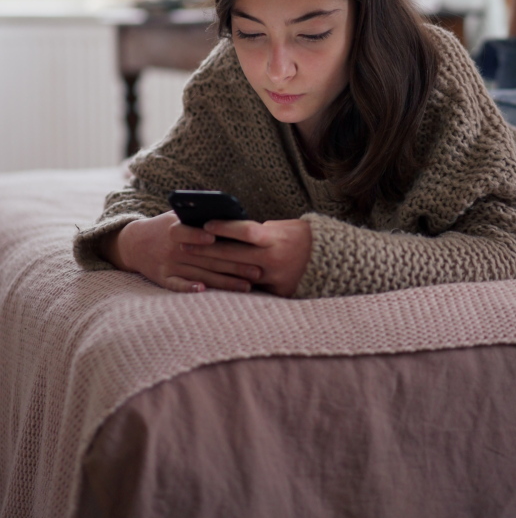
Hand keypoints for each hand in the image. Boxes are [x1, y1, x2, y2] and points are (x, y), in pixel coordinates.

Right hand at [102, 211, 262, 293]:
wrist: (135, 244)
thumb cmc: (166, 227)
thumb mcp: (176, 216)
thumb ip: (198, 216)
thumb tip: (234, 218)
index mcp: (174, 229)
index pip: (186, 232)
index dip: (198, 236)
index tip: (214, 238)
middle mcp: (171, 249)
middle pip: (204, 258)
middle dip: (232, 265)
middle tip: (257, 271)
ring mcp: (168, 265)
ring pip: (199, 274)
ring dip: (224, 282)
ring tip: (247, 286)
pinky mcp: (164, 279)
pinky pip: (178, 286)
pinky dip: (190, 288)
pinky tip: (205, 291)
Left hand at [182, 218, 312, 297]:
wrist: (329, 262)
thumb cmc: (300, 238)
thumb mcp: (282, 228)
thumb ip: (258, 231)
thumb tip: (227, 229)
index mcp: (276, 239)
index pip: (246, 230)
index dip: (225, 227)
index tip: (205, 223)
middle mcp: (273, 260)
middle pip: (233, 254)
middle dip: (206, 249)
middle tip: (184, 244)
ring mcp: (273, 279)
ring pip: (235, 274)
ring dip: (211, 268)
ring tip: (190, 262)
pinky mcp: (275, 293)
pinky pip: (247, 289)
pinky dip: (228, 285)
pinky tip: (208, 281)